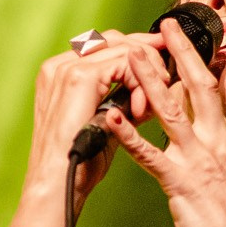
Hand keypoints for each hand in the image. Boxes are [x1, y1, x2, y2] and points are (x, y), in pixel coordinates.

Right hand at [5, 30, 162, 226]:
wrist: (58, 186)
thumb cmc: (78, 163)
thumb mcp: (105, 122)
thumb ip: (123, 100)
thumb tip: (152, 89)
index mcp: (60, 72)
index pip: (104, 44)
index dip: (137, 50)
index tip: (162, 62)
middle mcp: (60, 65)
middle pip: (114, 39)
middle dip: (147, 54)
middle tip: (167, 77)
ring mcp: (67, 69)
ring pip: (123, 48)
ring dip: (147, 73)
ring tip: (151, 105)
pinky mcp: (79, 78)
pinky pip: (123, 63)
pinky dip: (140, 82)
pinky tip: (143, 109)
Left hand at [98, 17, 225, 226]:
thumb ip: (215, 150)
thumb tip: (201, 131)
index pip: (210, 93)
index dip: (194, 63)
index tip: (182, 39)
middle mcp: (217, 143)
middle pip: (198, 87)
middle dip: (180, 53)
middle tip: (165, 25)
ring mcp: (200, 162)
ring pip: (171, 111)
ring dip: (149, 80)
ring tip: (131, 56)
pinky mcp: (182, 184)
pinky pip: (151, 155)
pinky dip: (129, 136)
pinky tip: (111, 119)